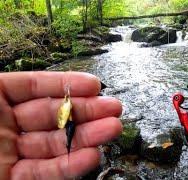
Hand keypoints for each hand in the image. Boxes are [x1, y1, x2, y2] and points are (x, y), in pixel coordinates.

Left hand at [0, 72, 122, 179]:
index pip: (33, 88)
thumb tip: (32, 76)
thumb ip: (4, 86)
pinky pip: (46, 172)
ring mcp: (12, 155)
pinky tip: (92, 156)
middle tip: (113, 108)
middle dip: (86, 110)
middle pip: (52, 115)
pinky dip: (71, 165)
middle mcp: (5, 127)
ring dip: (87, 137)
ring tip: (113, 128)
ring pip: (56, 144)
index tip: (93, 85)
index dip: (65, 84)